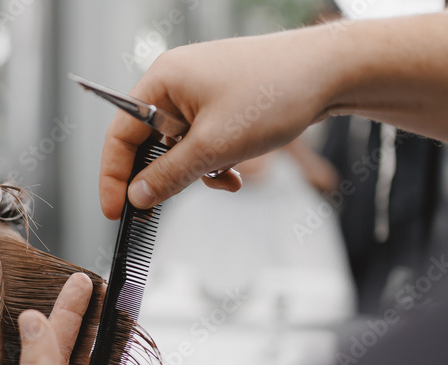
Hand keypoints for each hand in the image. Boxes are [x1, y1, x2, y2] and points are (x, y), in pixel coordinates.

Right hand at [99, 24, 341, 216]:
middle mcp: (175, 81)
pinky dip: (213, 161)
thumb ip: (168, 176)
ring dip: (196, 171)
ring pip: (177, 146)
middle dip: (165, 175)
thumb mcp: (214, 146)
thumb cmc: (275, 93)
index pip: (119, 134)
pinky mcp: (221, 101)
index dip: (113, 176)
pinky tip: (235, 170)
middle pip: (147, 141)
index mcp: (163, 80)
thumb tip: (137, 197)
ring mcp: (199, 91)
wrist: (333, 71)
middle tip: (163, 207)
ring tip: (225, 177)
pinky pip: (201, 140)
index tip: (115, 211)